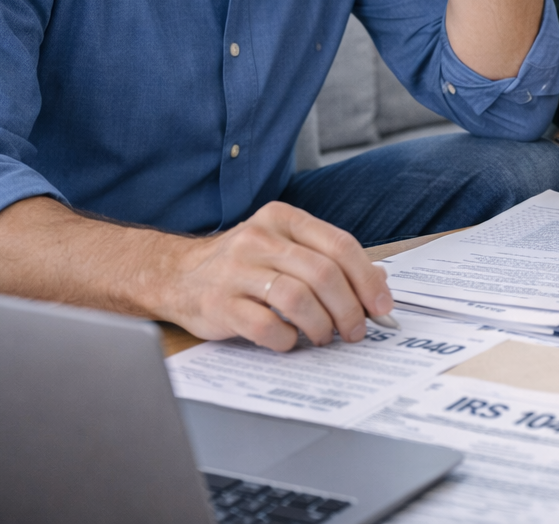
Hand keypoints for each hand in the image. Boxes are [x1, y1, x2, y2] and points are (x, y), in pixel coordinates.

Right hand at [163, 202, 393, 352]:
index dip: (367, 279)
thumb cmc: (244, 265)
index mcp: (284, 218)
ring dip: (321, 325)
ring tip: (324, 337)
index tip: (381, 307)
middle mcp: (260, 238)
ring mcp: (236, 270)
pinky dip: (286, 338)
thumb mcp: (286, 248)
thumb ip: (329, 260)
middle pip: (324, 273)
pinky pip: (265, 325)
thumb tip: (380, 285)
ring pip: (298, 298)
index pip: (340, 245)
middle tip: (355, 331)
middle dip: (349, 309)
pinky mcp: (219, 303)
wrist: (177, 276)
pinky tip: (289, 340)